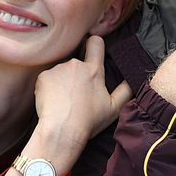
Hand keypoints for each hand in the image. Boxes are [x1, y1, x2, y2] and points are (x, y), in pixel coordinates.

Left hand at [34, 35, 130, 149]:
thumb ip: (126, 90)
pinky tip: (53, 102)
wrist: (61, 131)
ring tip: (64, 101)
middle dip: (77, 74)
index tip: (92, 51)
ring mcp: (57, 69)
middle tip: (77, 95)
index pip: (95, 43)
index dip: (94, 44)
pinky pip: (48, 78)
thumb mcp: (114, 108)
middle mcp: (75, 64)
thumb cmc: (88, 121)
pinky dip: (50, 87)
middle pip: (77, 62)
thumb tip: (132, 79)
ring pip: (61, 72)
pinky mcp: (43, 77)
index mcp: (94, 70)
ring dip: (63, 81)